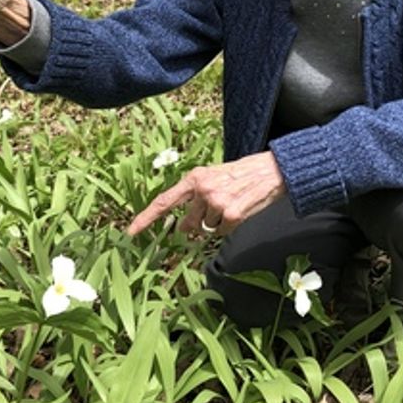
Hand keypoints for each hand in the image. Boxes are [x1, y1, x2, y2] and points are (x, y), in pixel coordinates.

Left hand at [128, 151, 286, 236]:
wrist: (271, 170)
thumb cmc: (242, 175)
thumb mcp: (214, 177)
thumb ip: (195, 198)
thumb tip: (183, 227)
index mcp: (195, 178)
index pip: (164, 201)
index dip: (146, 218)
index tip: (131, 232)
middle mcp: (202, 189)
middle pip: (189, 223)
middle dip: (200, 223)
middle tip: (219, 206)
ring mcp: (216, 202)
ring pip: (208, 228)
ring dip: (219, 222)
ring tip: (233, 203)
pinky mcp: (231, 214)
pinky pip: (223, 232)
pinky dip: (230, 227)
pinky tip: (240, 211)